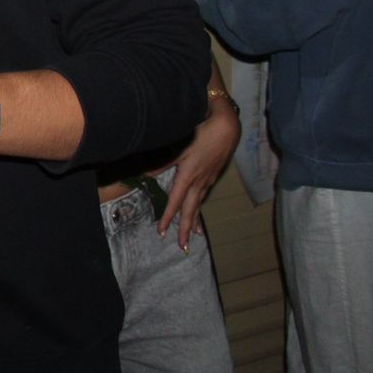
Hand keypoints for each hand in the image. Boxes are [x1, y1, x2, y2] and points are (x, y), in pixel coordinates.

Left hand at [157, 97, 240, 249]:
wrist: (227, 125)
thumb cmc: (200, 132)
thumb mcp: (178, 145)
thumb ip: (162, 162)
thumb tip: (146, 175)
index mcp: (188, 176)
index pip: (175, 202)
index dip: (168, 218)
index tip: (162, 232)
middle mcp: (200, 181)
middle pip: (190, 209)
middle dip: (185, 229)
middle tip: (183, 247)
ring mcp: (208, 178)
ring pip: (199, 203)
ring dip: (194, 219)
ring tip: (193, 235)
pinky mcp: (213, 173)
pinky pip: (204, 194)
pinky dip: (200, 205)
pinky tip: (198, 207)